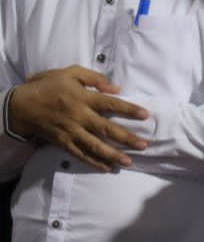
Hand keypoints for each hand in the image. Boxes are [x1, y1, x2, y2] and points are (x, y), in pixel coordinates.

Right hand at [9, 66, 149, 171]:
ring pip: (94, 145)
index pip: (110, 104)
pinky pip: (80, 154)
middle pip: (106, 128)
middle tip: (144, 145)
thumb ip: (94, 78)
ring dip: (112, 155)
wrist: (20, 105)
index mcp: (83, 98)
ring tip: (129, 162)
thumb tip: (116, 88)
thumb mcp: (70, 73)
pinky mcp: (62, 142)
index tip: (146, 115)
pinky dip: (94, 162)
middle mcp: (79, 116)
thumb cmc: (47, 86)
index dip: (128, 109)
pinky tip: (107, 168)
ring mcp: (70, 131)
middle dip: (126, 138)